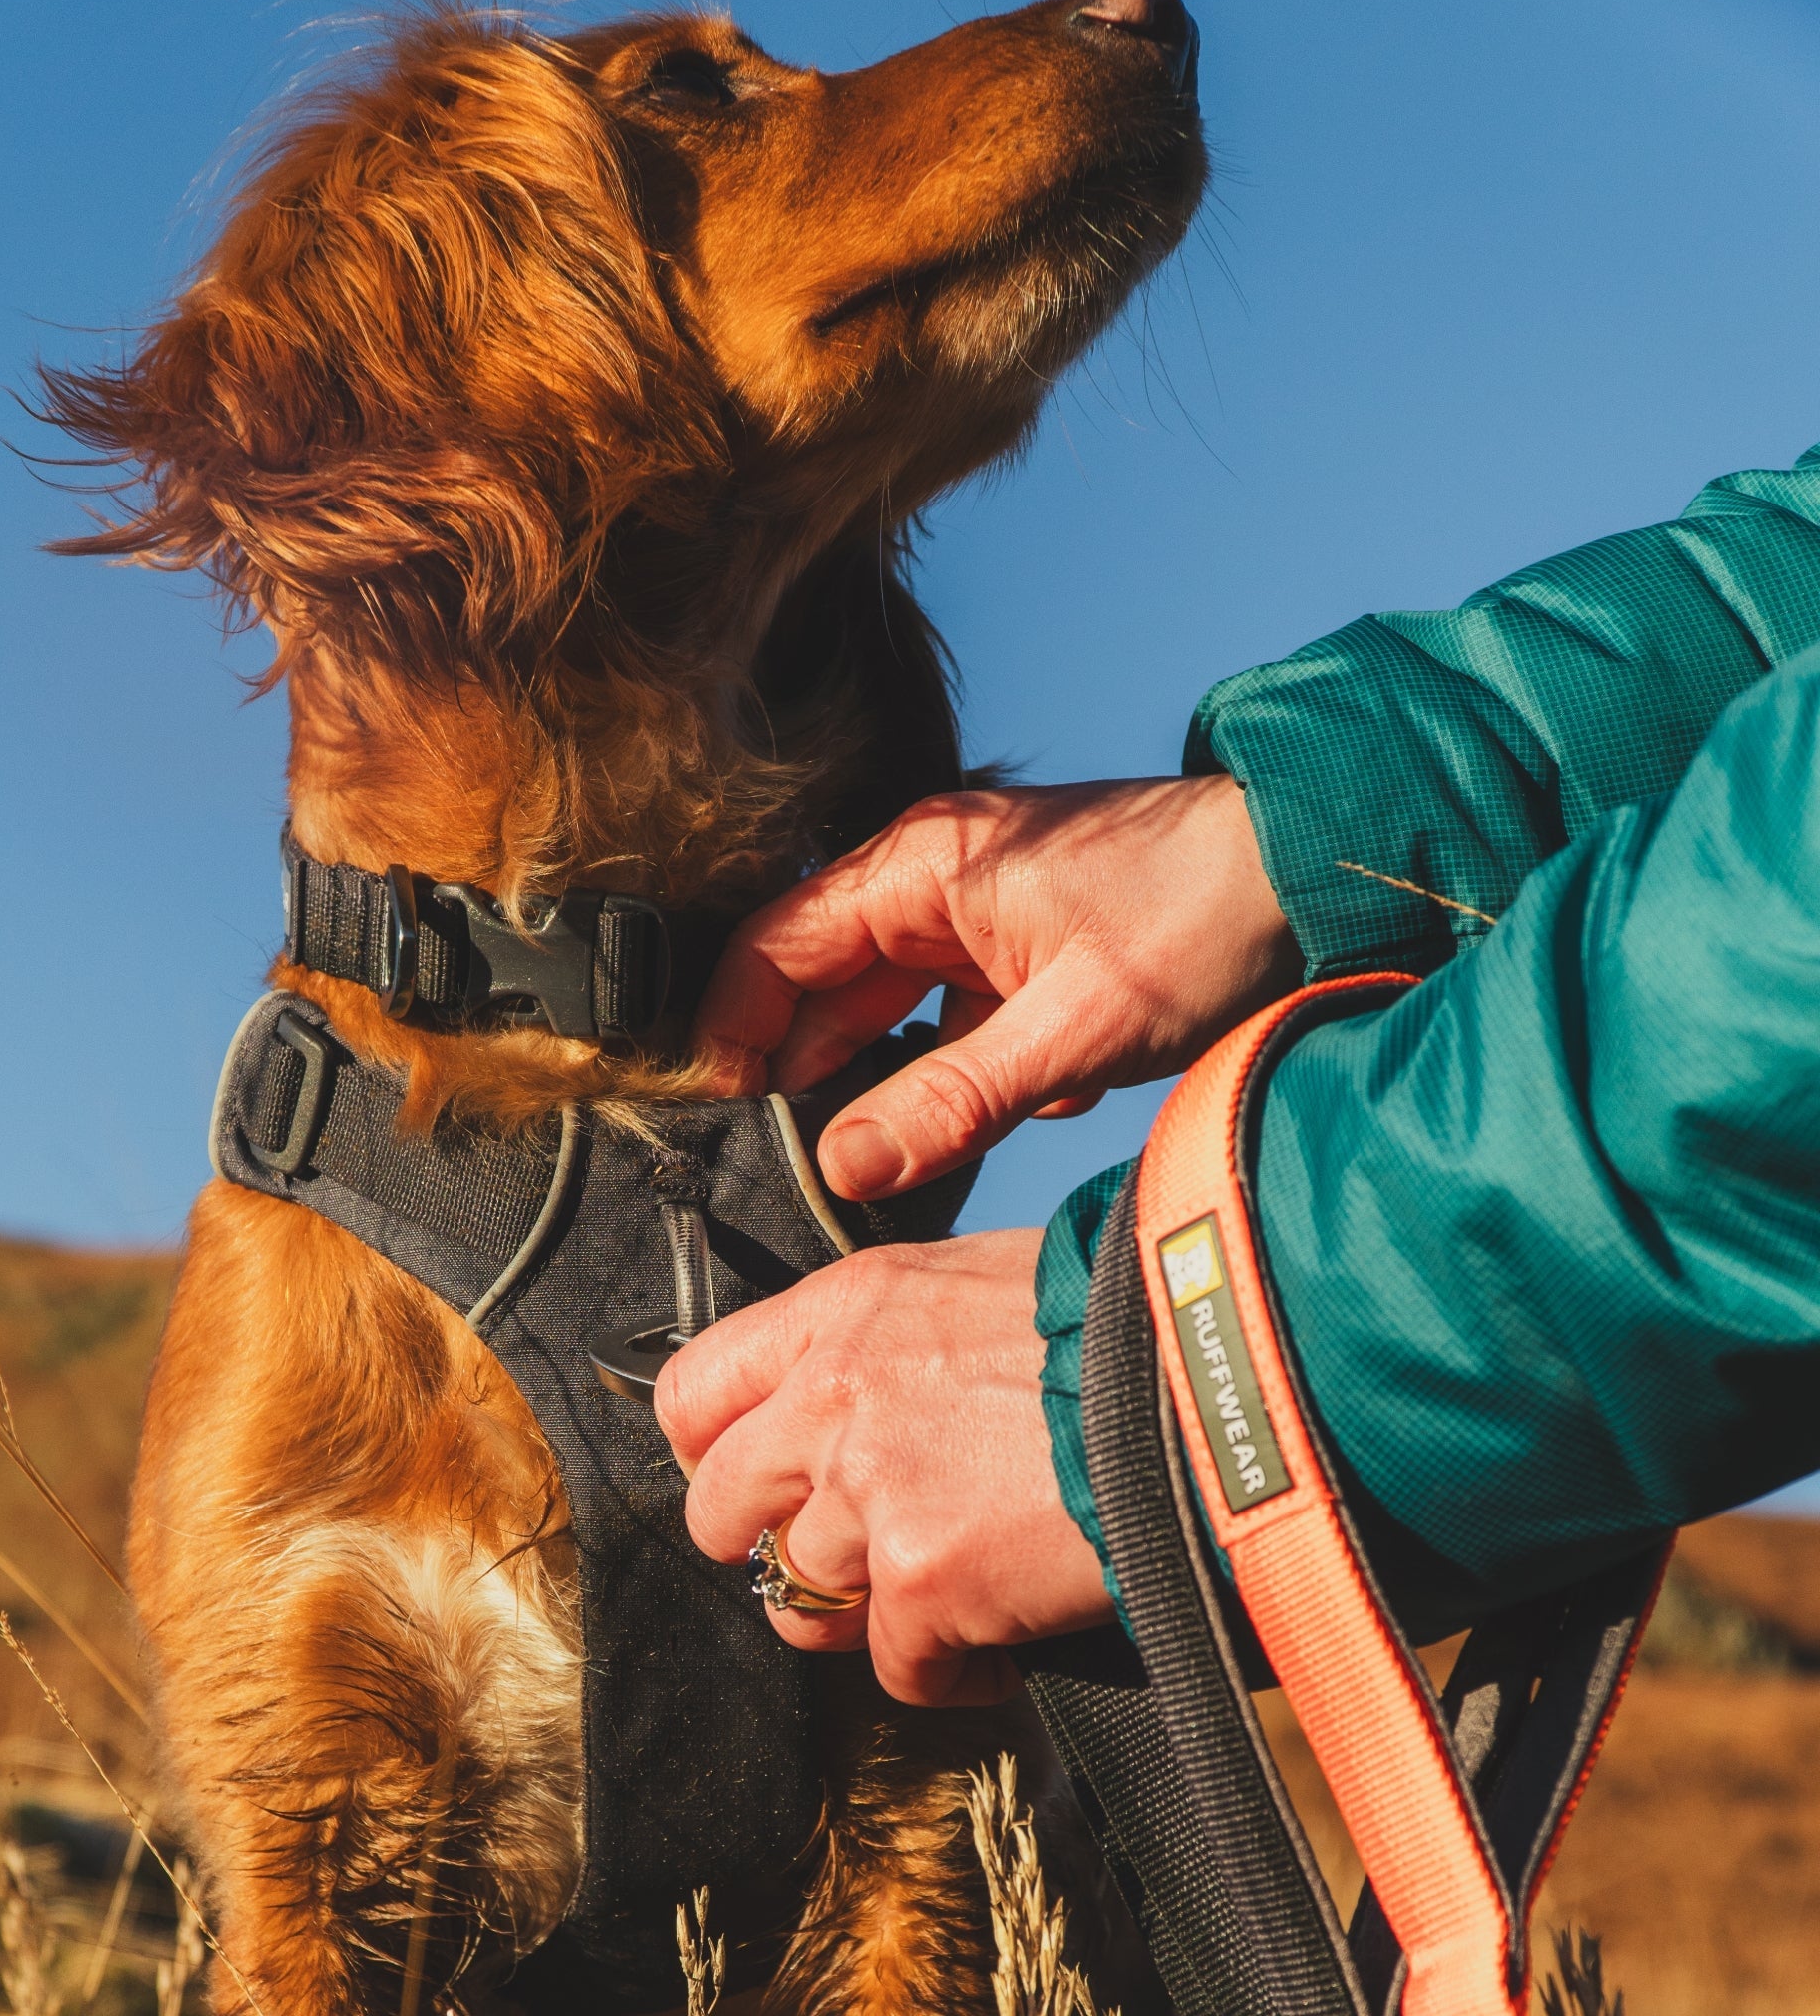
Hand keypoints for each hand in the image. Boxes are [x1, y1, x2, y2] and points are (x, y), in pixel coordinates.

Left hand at [654, 1229, 1111, 1707]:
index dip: (718, 1451)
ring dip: (868, 1613)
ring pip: (803, 1603)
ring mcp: (871, 1495)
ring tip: (945, 1595)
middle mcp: (832, 1399)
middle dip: (775, 1544)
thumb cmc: (1115, 1318)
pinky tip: (1006, 1636)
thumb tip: (871, 1381)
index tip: (759, 1480)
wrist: (1209, 1377)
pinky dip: (953, 1671)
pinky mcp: (925, 1583)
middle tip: (846, 1555)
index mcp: (841, 1312)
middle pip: (719, 1511)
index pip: (694, 1392)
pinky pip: (901, 1671)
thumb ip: (892, 1334)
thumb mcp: (975, 1279)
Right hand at [693, 777, 1299, 1199]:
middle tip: (813, 1171)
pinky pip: (954, 1028)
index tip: (719, 1119)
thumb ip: (951, 1101)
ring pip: (891, 1018)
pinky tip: (1026, 1101)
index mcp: (920, 869)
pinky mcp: (1018, 959)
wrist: (1320, 872)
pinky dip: (971, 1078)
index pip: (774, 949)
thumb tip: (842, 1168)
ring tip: (922, 1149)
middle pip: (823, 991)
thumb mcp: (1077, 1025)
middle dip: (818, 1079)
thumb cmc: (1204, 913)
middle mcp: (930, 886)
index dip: (732, 1033)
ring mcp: (975, 922)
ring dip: (904, 1088)